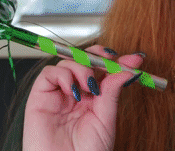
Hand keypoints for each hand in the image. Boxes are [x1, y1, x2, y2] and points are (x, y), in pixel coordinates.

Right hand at [23, 46, 143, 150]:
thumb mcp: (106, 119)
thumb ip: (112, 92)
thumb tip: (127, 70)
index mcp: (93, 96)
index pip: (103, 69)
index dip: (116, 60)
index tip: (134, 59)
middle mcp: (76, 92)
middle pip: (85, 59)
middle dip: (98, 55)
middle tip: (110, 59)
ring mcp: (58, 93)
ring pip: (68, 61)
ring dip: (82, 67)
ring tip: (89, 87)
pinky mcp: (40, 97)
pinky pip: (49, 72)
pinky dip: (63, 75)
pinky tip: (72, 90)